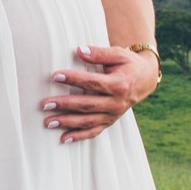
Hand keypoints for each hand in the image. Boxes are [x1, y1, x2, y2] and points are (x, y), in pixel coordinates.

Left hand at [40, 45, 159, 143]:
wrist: (145, 79)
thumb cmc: (128, 63)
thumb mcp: (118, 54)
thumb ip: (99, 53)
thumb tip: (79, 50)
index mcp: (119, 85)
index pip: (93, 83)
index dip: (74, 79)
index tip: (55, 76)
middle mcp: (117, 103)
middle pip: (88, 105)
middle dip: (65, 105)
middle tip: (45, 104)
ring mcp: (114, 114)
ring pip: (88, 121)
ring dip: (67, 123)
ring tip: (48, 122)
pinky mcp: (110, 121)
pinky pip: (94, 131)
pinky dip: (79, 136)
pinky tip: (64, 139)